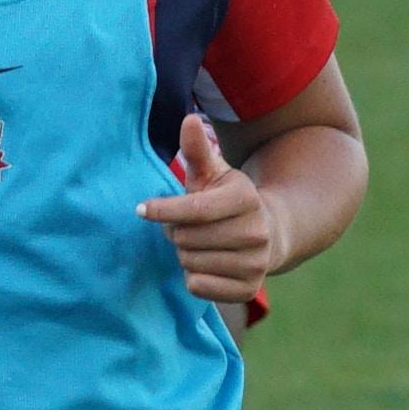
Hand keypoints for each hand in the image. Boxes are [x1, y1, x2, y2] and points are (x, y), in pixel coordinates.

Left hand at [138, 111, 277, 308]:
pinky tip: (206, 264)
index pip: (194, 210)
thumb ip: (198, 150)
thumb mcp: (214, 173)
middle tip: (186, 227)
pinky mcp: (247, 290)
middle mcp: (257, 232)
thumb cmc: (227, 200)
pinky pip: (198, 286)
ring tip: (199, 243)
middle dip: (176, 232)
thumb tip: (188, 119)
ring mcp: (255, 264)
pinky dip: (193, 276)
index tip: (141, 209)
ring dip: (185, 254)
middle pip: (186, 238)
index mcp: (246, 198)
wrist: (267, 234)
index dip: (163, 210)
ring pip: (190, 263)